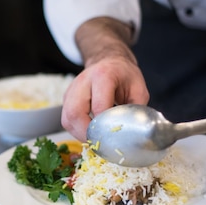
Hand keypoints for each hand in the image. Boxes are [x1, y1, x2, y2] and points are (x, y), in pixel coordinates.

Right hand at [62, 17, 148, 140]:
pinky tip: (88, 132)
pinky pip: (66, 119)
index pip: (98, 106)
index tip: (113, 137)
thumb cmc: (124, 76)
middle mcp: (83, 81)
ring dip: (79, 133)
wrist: (109, 62)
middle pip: (75, 113)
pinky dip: (76, 130)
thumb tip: (132, 133)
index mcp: (103, 76)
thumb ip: (135, 111)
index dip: (104, 125)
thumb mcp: (139, 89)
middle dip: (86, 133)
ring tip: (94, 139)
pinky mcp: (66, 98)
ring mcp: (71, 90)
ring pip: (67, 118)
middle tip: (99, 142)